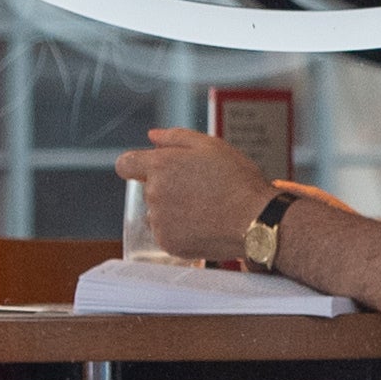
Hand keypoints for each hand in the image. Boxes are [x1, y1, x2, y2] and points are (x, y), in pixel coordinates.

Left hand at [115, 128, 271, 263]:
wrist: (255, 220)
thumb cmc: (237, 180)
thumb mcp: (211, 145)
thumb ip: (175, 137)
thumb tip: (152, 136)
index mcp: (160, 166)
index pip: (125, 164)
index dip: (137, 165)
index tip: (151, 170)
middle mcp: (154, 194)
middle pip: (148, 190)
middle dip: (167, 188)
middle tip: (199, 189)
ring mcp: (159, 221)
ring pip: (157, 213)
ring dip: (173, 211)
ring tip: (205, 209)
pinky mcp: (168, 243)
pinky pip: (167, 234)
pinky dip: (181, 231)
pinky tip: (204, 225)